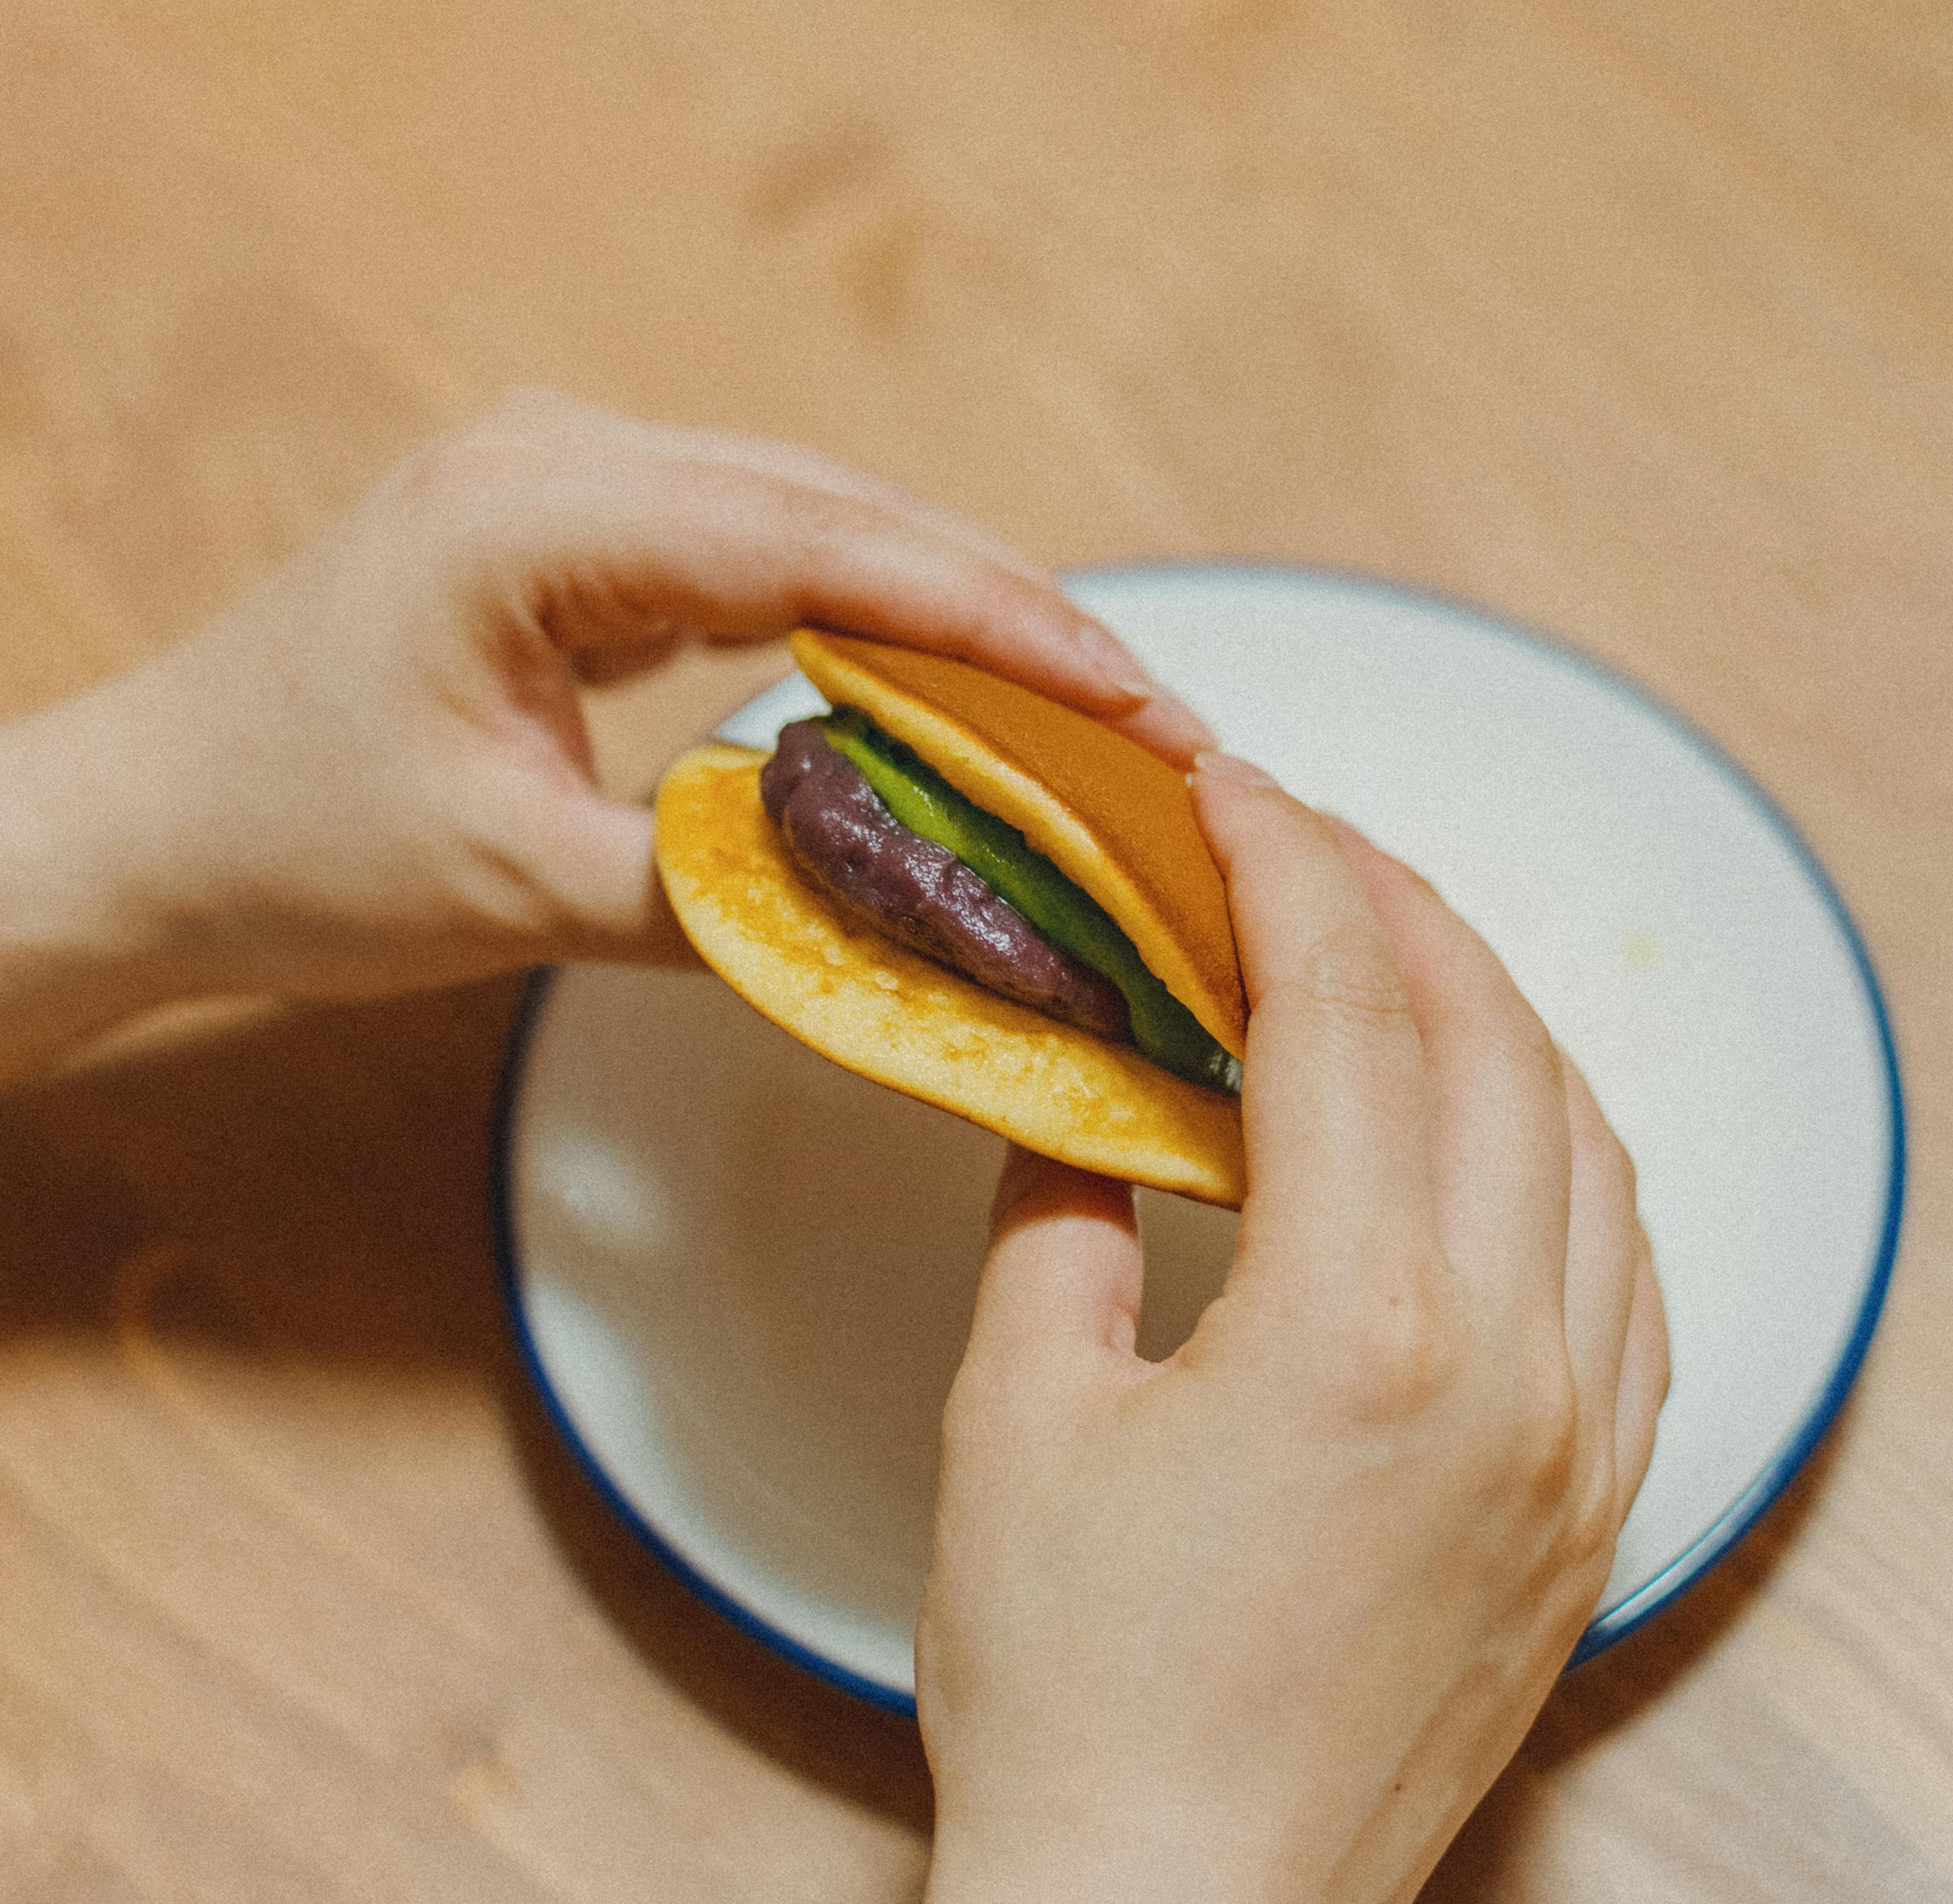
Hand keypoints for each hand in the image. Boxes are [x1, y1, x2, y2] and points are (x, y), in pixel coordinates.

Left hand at [0, 389, 1207, 1075]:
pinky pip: (769, 558)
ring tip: (1093, 707)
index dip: (993, 618)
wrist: (150, 826)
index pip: (818, 543)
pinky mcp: (588, 539)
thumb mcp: (513, 890)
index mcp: (532, 516)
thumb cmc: (287, 847)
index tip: (1127, 694)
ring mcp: (576, 487)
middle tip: (1152, 717)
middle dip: (1009, 612)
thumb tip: (905, 919)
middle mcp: (562, 459)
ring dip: (957, 612)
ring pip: (822, 523)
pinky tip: (961, 685)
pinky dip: (875, 622)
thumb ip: (716, 897)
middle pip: (844, 511)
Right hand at [916, 752, 1667, 1903]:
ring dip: (1496, 1018)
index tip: (1230, 790)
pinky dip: (1564, 1154)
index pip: (1345, 1014)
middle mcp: (1513, 1371)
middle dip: (1397, 906)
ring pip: (1589, 1147)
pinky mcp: (1594, 1514)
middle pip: (1491, 1046)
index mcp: (1358, 1329)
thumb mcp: (1019, 1410)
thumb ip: (1061, 1214)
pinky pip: (1630, 1272)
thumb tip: (1091, 1097)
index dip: (1285, 869)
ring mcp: (1580, 1447)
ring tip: (1398, 959)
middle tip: (1301, 843)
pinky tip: (1497, 1133)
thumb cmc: (1072, 1690)